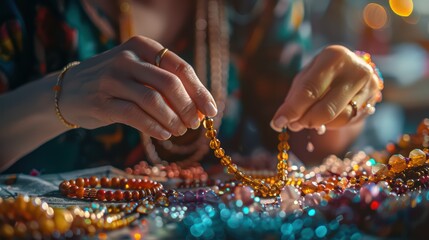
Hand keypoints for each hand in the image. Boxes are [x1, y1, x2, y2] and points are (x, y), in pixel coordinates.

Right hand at [58, 36, 216, 139]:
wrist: (69, 90)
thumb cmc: (115, 83)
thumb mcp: (139, 73)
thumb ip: (166, 85)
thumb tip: (200, 109)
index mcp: (142, 46)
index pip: (179, 68)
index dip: (199, 91)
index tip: (212, 111)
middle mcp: (126, 58)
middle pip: (169, 83)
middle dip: (188, 107)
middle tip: (195, 124)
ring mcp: (111, 79)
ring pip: (152, 100)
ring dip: (172, 120)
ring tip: (179, 131)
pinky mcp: (101, 101)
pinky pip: (134, 115)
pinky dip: (154, 127)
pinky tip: (163, 135)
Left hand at [271, 45, 379, 131]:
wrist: (354, 68)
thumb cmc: (323, 73)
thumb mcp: (306, 77)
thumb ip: (295, 97)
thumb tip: (282, 121)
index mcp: (333, 57)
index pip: (309, 90)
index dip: (292, 110)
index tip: (277, 123)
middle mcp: (355, 69)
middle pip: (326, 108)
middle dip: (304, 121)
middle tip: (292, 125)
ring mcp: (368, 85)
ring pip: (338, 118)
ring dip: (316, 125)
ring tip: (305, 121)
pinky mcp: (373, 100)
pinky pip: (347, 121)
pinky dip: (330, 124)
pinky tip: (323, 119)